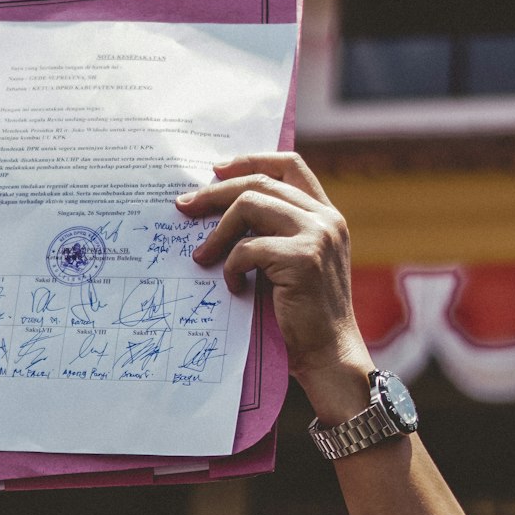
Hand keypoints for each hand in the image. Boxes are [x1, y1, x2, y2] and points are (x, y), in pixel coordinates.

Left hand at [176, 154, 373, 415]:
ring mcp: (317, 236)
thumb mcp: (297, 263)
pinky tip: (234, 287)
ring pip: (249, 205)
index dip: (250, 160)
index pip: (289, 165)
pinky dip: (231, 267)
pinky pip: (247, 249)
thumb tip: (224, 212)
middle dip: (215, 193)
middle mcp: (325, 219)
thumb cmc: (305, 316)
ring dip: (217, 232)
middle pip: (259, 183)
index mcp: (326, 214)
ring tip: (202, 257)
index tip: (217, 170)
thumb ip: (278, 233)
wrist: (329, 353)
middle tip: (184, 207)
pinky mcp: (302, 259)